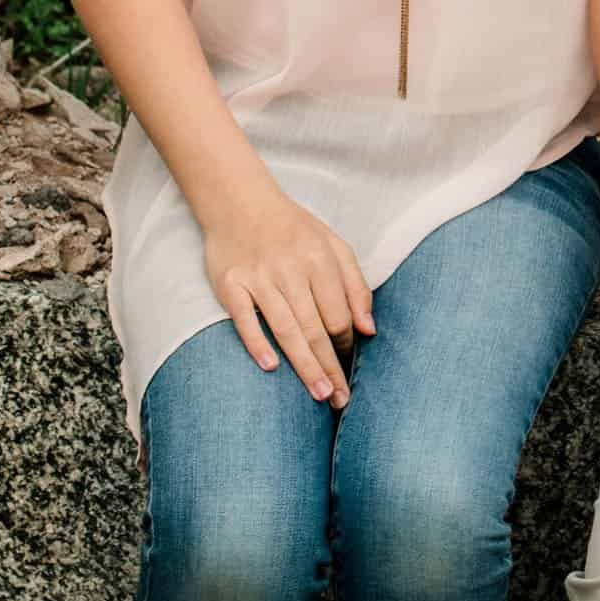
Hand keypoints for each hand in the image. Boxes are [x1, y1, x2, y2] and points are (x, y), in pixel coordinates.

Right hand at [206, 185, 375, 407]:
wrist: (239, 201)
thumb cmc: (291, 228)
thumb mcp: (331, 244)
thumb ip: (355, 284)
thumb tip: (369, 329)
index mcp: (319, 258)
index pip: (339, 312)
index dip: (346, 341)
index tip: (349, 364)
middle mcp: (291, 268)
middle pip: (315, 327)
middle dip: (331, 366)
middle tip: (340, 399)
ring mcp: (259, 277)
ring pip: (286, 328)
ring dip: (304, 365)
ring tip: (319, 394)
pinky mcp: (230, 283)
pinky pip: (244, 319)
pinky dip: (257, 343)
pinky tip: (272, 367)